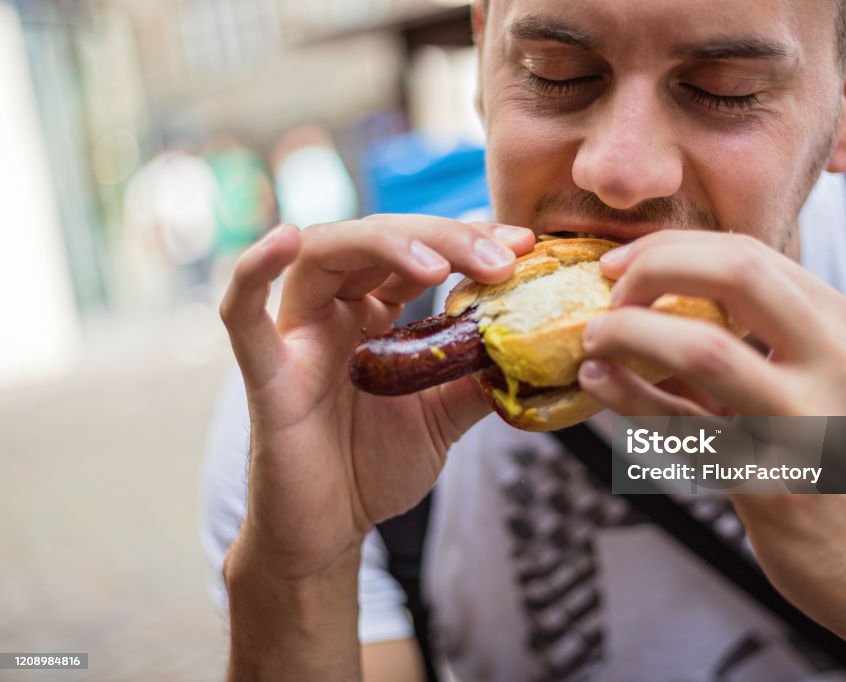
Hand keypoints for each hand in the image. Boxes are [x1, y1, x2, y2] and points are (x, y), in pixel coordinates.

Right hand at [220, 216, 535, 579]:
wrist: (329, 530)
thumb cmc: (376, 467)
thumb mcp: (445, 416)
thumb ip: (479, 378)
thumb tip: (532, 347)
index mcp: (376, 315)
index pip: (420, 254)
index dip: (469, 240)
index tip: (523, 244)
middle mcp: (336, 311)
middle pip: (380, 240)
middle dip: (443, 239)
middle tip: (500, 258)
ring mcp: (299, 336)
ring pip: (325, 254)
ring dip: (383, 244)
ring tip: (438, 266)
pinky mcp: (267, 374)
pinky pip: (242, 314)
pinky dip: (253, 270)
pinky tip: (285, 239)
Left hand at [578, 230, 845, 416]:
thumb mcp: (827, 389)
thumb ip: (759, 348)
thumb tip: (660, 311)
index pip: (753, 254)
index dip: (674, 248)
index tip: (624, 263)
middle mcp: (838, 367)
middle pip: (738, 274)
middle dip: (655, 267)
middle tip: (609, 291)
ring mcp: (808, 427)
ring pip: (704, 351)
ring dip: (631, 334)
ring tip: (593, 339)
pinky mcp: (773, 488)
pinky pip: (684, 431)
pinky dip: (629, 398)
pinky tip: (598, 384)